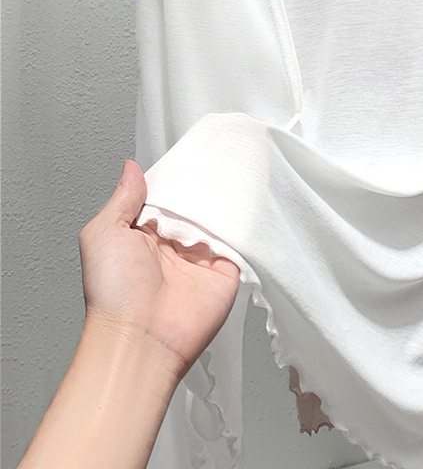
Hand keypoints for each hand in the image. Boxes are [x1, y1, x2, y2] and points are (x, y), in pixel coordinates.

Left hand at [79, 160, 240, 381]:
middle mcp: (174, 244)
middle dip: (205, 185)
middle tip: (218, 156)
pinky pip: (239, 240)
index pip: (165, 196)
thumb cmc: (113, 292)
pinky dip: (244, 223)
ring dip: (225, 201)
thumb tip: (131, 168)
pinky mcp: (227, 270)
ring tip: (237, 171)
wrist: (141, 338)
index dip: (176, 177)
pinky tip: (248, 202)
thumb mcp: (104, 234)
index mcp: (144, 234)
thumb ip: (122, 199)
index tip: (191, 154)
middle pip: (195, 205)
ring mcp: (202, 257)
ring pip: (219, 219)